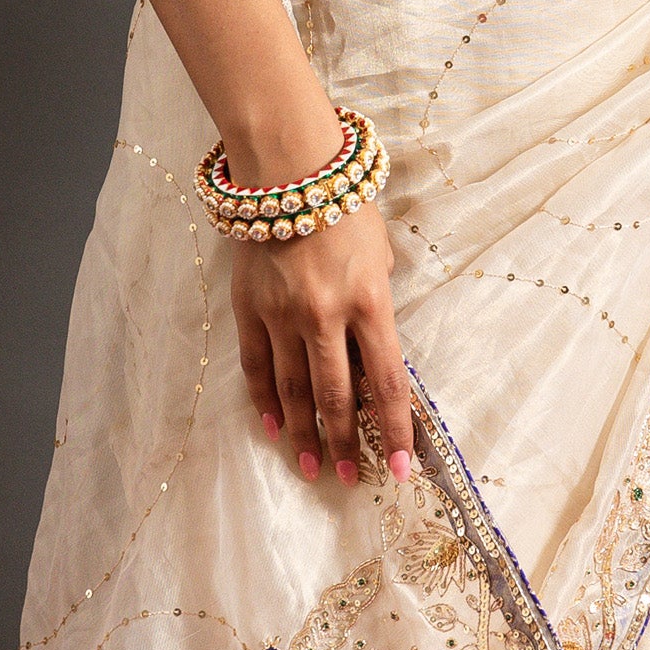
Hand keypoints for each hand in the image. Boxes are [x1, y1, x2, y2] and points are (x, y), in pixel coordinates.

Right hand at [232, 202, 414, 488]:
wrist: (288, 170)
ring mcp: (283, 315)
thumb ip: (378, 308)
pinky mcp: (250, 309)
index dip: (395, 432)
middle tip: (349, 479)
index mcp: (370, 302)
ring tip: (312, 466)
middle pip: (338, 397)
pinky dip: (265, 402)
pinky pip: (257, 367)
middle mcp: (325, 315)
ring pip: (294, 390)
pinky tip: (274, 427)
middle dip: (346, 444)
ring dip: (305, 434)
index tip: (399, 469)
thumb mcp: (382, 257)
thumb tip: (375, 359)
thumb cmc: (347, 209)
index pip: (388, 384)